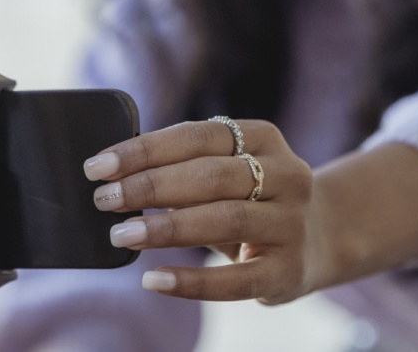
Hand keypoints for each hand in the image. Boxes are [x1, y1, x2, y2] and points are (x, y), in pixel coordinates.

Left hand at [82, 118, 319, 304]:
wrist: (318, 238)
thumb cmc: (250, 198)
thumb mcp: (228, 170)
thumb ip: (184, 166)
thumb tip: (114, 174)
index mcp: (264, 138)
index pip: (197, 136)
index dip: (144, 150)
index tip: (98, 166)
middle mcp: (287, 174)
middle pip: (210, 175)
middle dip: (149, 186)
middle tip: (104, 200)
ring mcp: (292, 223)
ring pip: (224, 219)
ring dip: (165, 227)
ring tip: (121, 235)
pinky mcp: (289, 270)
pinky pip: (236, 279)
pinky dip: (191, 281)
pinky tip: (154, 280)